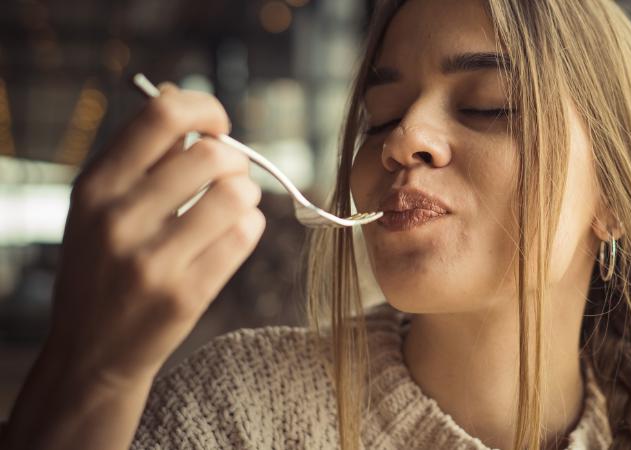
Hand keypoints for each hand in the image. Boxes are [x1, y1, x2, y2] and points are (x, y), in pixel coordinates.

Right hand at [47, 84, 264, 385]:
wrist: (90, 353)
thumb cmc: (103, 267)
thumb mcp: (98, 207)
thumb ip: (138, 155)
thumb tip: (178, 93)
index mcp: (95, 186)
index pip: (162, 115)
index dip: (205, 108)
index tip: (217, 126)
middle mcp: (118, 219)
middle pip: (212, 154)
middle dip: (234, 159)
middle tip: (229, 175)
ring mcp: (151, 261)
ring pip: (237, 194)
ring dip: (247, 193)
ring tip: (233, 206)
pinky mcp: (184, 296)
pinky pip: (245, 236)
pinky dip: (251, 226)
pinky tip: (235, 233)